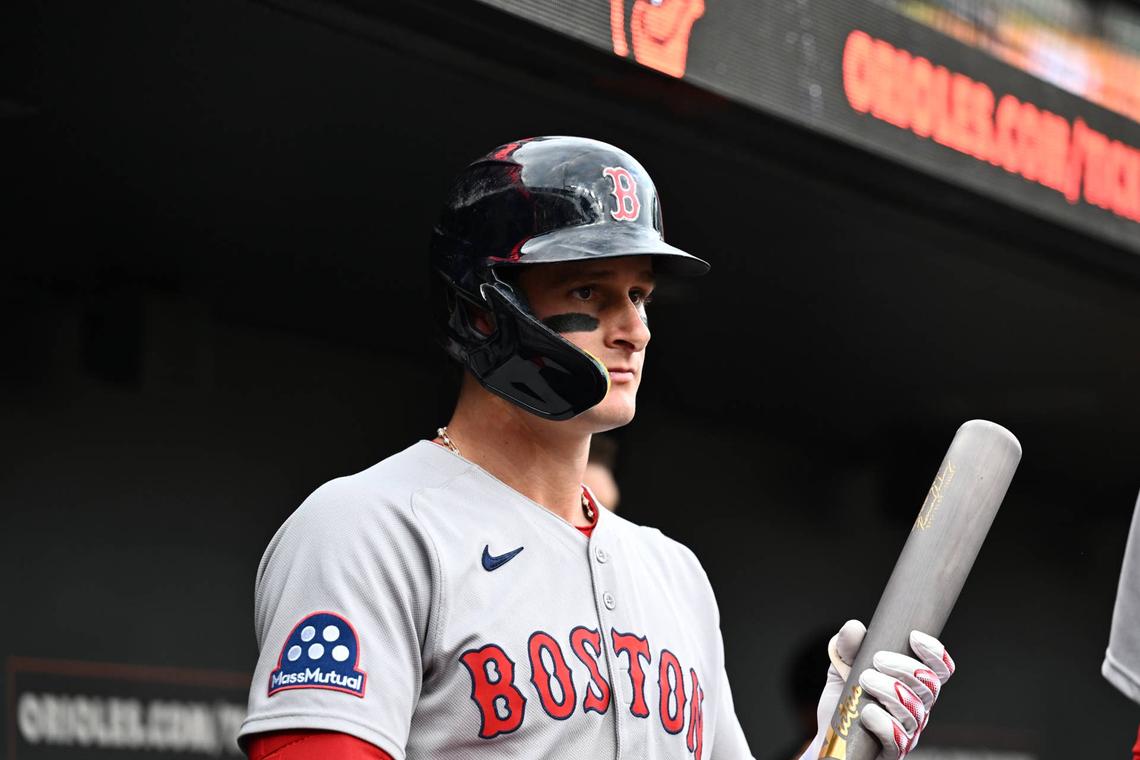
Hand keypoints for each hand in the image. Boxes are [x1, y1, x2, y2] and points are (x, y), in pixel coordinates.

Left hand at [800, 620, 955, 759]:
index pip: (939, 670)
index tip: (914, 637)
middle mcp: (916, 708)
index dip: (935, 653)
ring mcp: (907, 732)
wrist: (829, 736)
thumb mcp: (843, 667)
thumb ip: (848, 647)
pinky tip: (867, 712)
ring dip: (891, 691)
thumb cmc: (844, 701)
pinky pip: (899, 739)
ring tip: (865, 680)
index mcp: (911, 685)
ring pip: (915, 711)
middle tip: (877, 660)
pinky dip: (884, 723)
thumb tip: (854, 627)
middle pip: (930, 687)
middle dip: (905, 667)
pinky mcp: (893, 752)